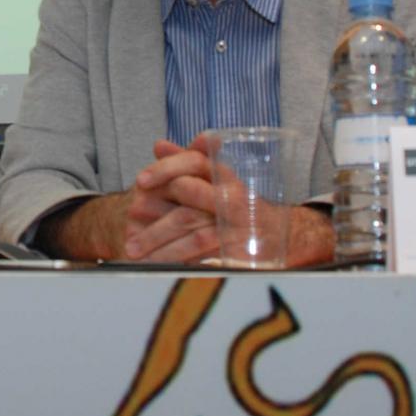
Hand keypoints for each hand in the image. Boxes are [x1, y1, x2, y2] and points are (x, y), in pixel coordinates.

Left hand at [123, 136, 336, 266]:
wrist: (286, 234)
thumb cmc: (240, 202)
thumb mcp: (218, 176)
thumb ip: (188, 160)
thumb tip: (159, 145)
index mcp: (225, 177)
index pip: (194, 165)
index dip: (166, 170)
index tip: (139, 182)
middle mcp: (233, 201)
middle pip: (190, 210)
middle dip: (157, 227)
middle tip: (130, 237)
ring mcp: (238, 230)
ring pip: (195, 240)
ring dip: (163, 250)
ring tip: (136, 255)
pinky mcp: (242, 256)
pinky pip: (207, 262)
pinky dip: (182, 266)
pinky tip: (161, 270)